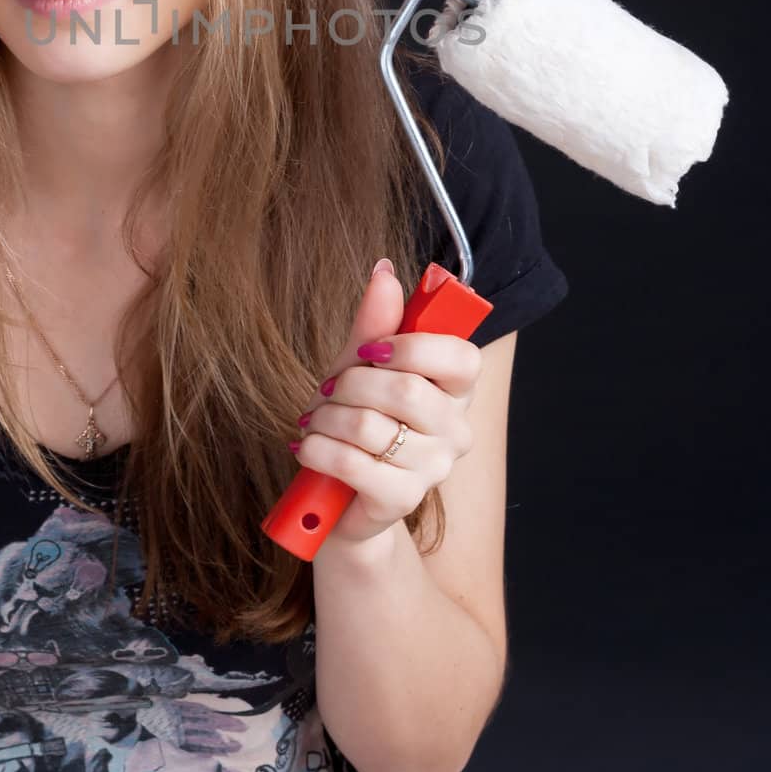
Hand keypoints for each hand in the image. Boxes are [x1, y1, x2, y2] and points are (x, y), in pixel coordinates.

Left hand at [291, 258, 481, 548]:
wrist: (335, 489)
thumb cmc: (355, 418)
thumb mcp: (361, 364)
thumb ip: (376, 323)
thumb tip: (385, 270)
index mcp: (456, 389)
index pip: (461, 358)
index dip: (411, 347)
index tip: (371, 351)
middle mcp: (456, 429)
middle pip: (407, 391)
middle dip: (350, 384)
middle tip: (330, 391)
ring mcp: (433, 468)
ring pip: (371, 426)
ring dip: (327, 418)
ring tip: (317, 421)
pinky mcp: (402, 500)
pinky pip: (353, 463)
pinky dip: (318, 449)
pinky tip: (309, 448)